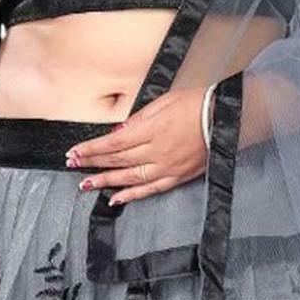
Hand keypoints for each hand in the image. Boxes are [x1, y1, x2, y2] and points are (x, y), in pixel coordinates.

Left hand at [66, 87, 207, 202]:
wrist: (226, 118)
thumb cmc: (197, 104)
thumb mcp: (163, 102)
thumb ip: (138, 119)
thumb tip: (117, 133)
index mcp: (150, 130)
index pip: (112, 144)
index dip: (91, 149)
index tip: (74, 152)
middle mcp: (155, 151)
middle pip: (117, 160)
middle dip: (92, 163)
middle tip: (72, 165)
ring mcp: (166, 167)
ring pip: (129, 178)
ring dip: (106, 181)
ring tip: (86, 184)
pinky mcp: (178, 177)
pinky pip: (151, 189)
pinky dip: (132, 195)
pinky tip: (116, 198)